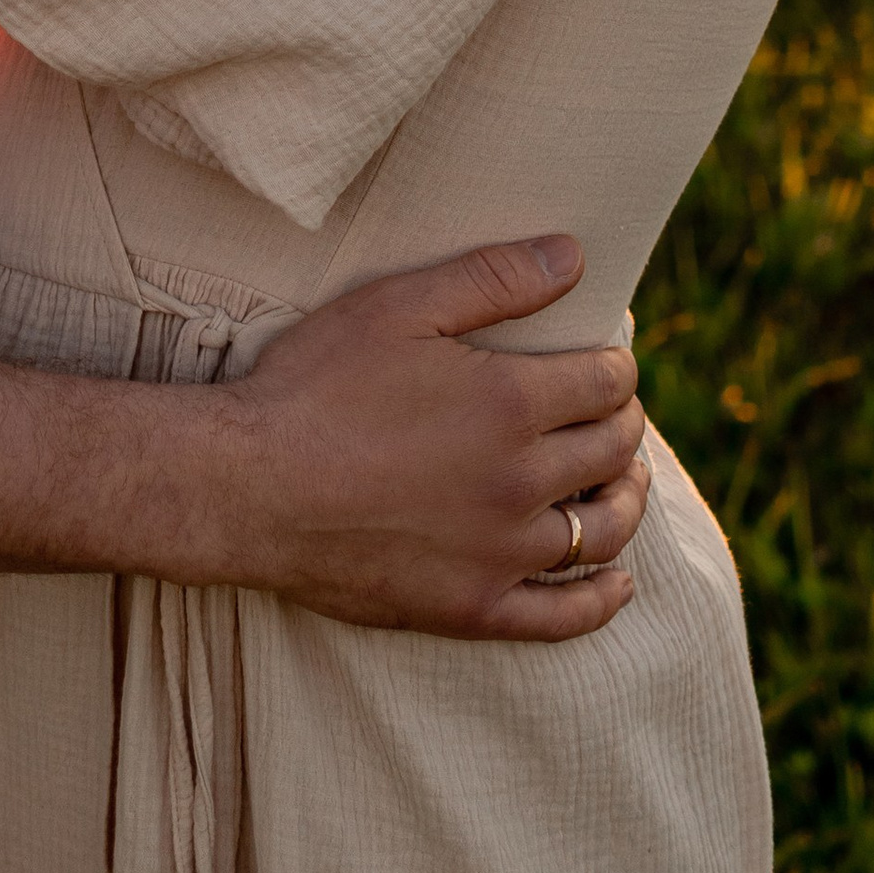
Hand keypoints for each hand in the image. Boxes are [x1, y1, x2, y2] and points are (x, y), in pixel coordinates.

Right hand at [223, 235, 649, 638]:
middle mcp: (520, 483)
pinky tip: (617, 581)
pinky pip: (563, 617)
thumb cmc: (314, 386)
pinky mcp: (472, 608)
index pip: (606, 383)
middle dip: (623, 422)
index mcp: (510, 404)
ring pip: (601, 531)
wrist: (247, 487)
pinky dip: (602, 599)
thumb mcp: (397, 306)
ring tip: (624, 478)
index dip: (616, 366)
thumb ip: (492, 278)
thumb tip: (573, 255)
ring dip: (627, 498)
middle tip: (610, 409)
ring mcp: (500, 554)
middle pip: (612, 451)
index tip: (605, 359)